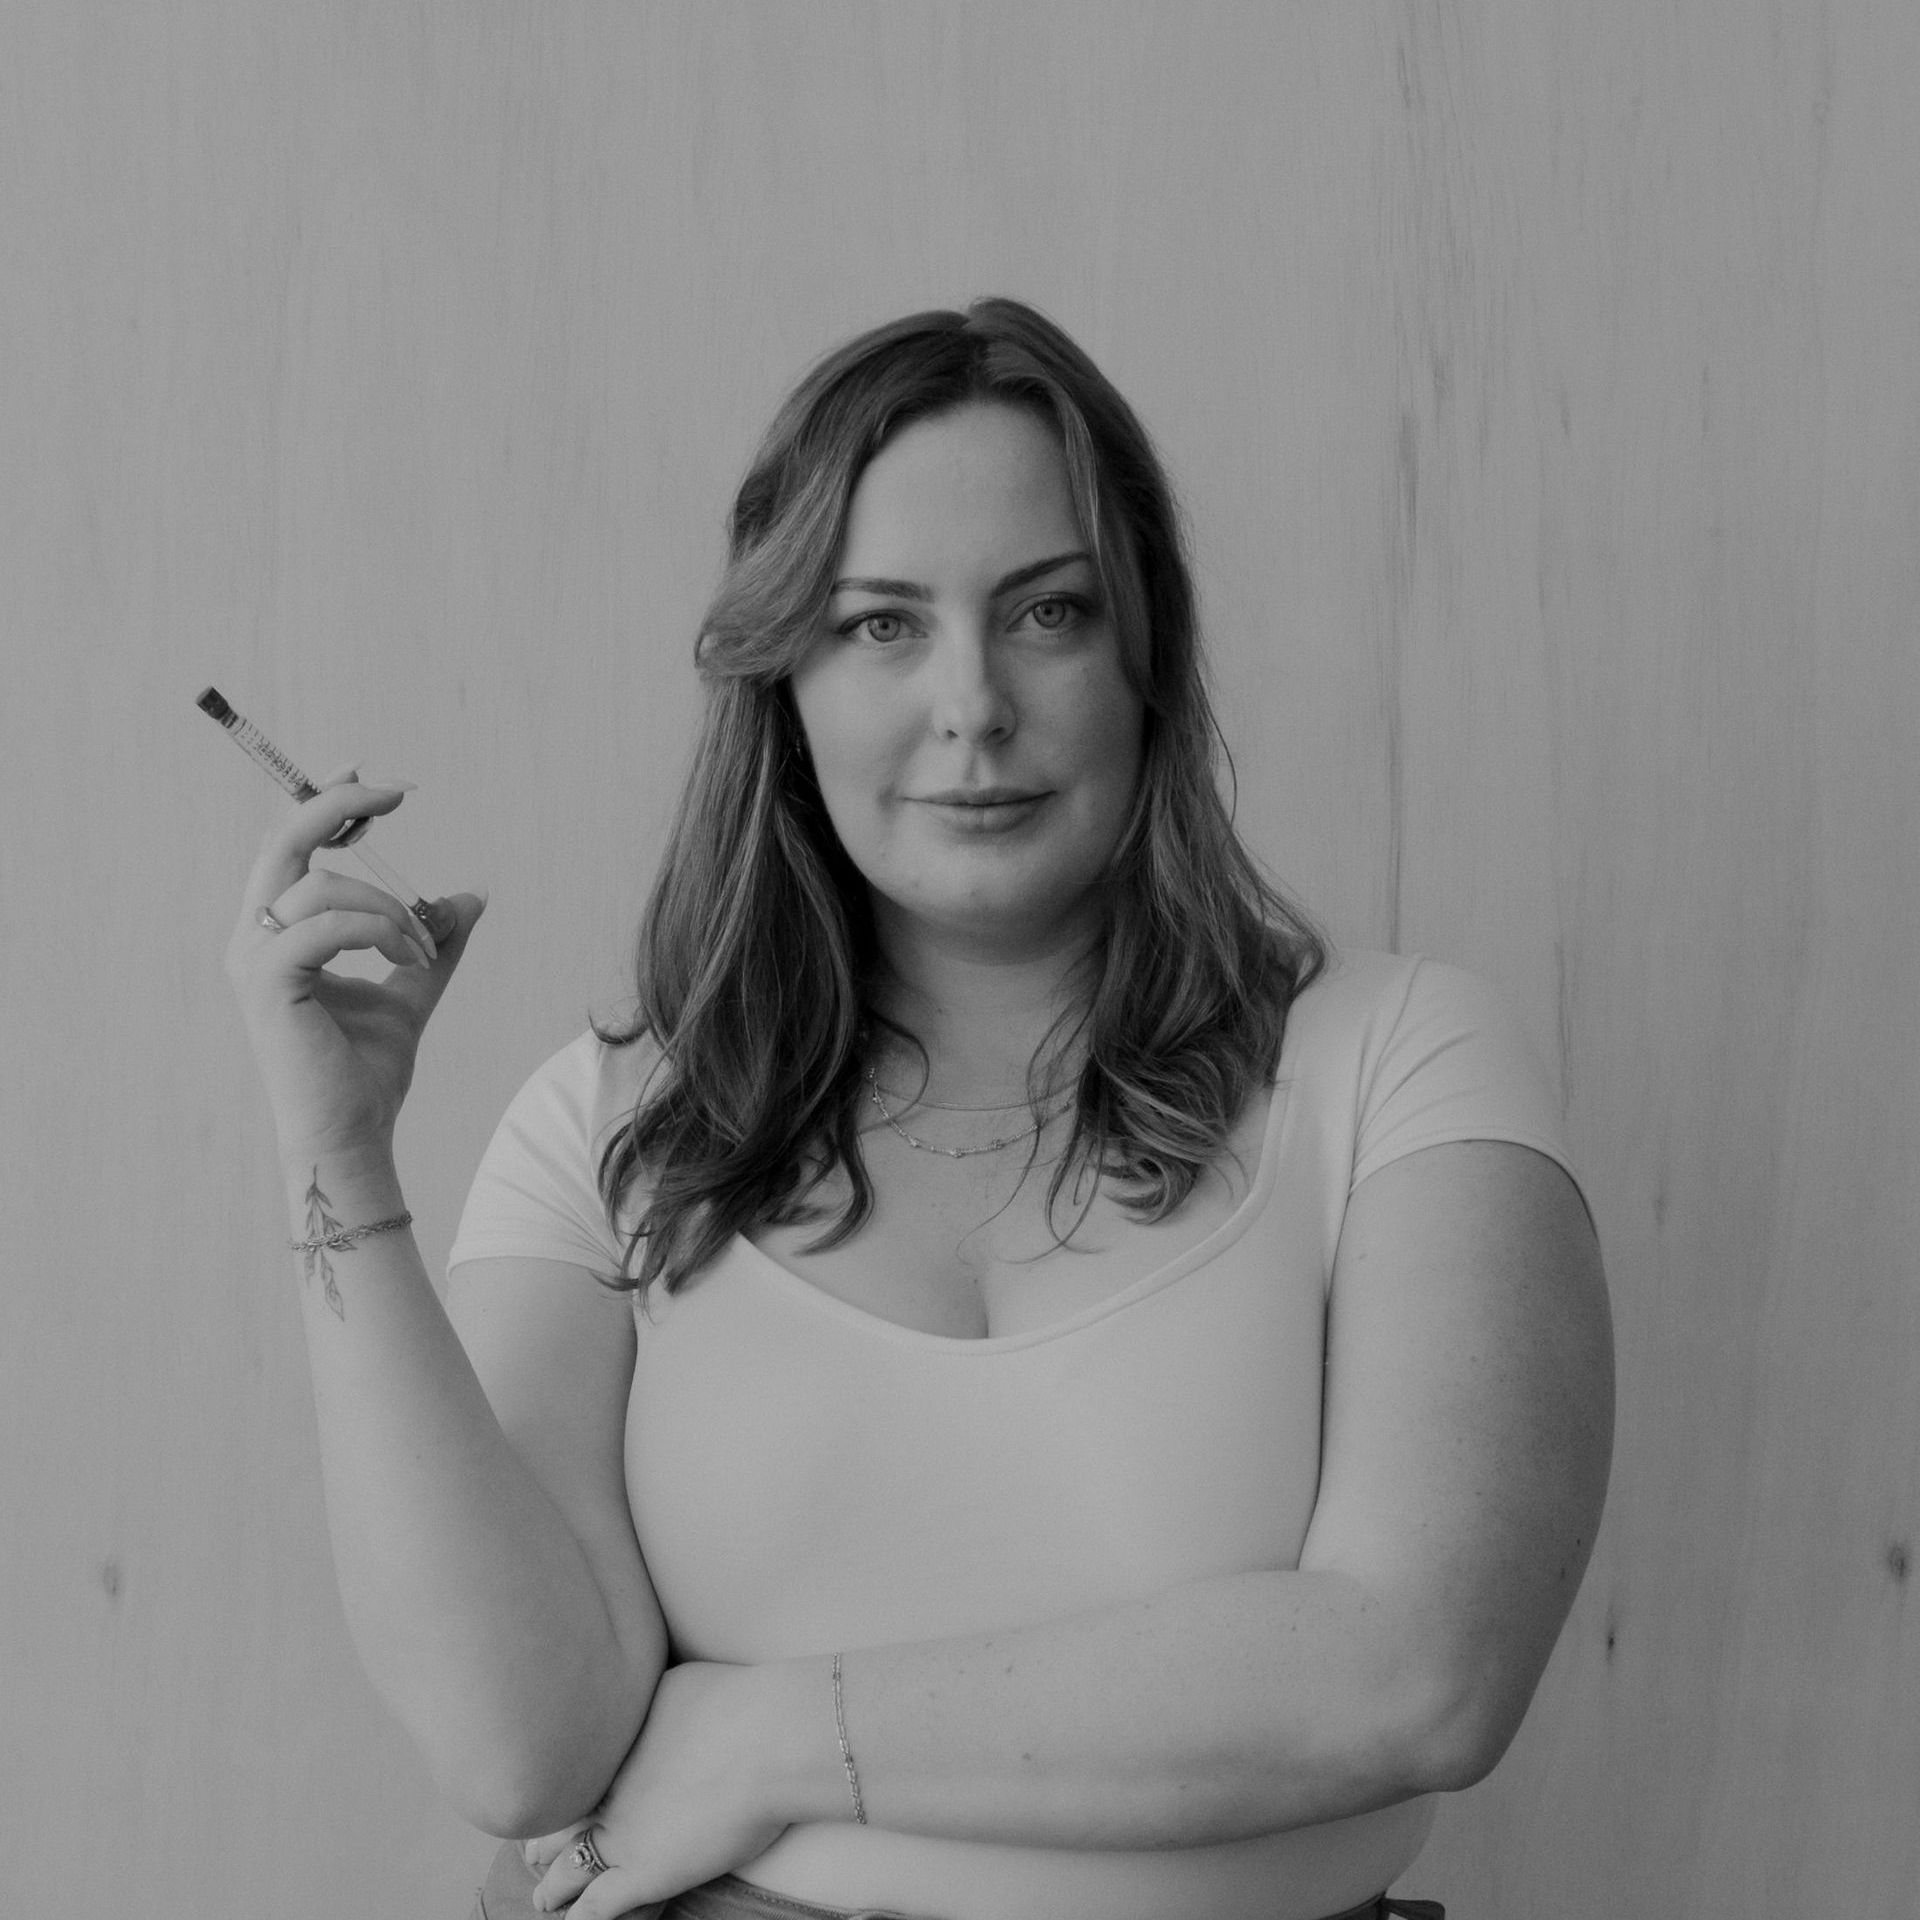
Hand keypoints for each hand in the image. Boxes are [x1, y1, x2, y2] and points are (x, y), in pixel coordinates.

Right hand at [224, 766, 485, 1163]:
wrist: (354, 1132)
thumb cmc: (368, 1070)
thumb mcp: (412, 990)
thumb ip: (433, 942)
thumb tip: (471, 898)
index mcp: (277, 933)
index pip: (289, 847)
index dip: (324, 802)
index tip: (370, 775)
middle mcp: (254, 939)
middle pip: (284, 842)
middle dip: (339, 806)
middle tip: (397, 792)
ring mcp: (254, 959)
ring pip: (322, 888)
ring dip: (388, 909)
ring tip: (421, 950)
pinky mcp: (268, 982)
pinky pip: (327, 924)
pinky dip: (379, 931)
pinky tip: (408, 958)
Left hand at [523, 1662, 790, 1918]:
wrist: (767, 1739)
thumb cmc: (739, 1701)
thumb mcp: (680, 1680)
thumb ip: (654, 1701)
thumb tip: (653, 1706)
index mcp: (613, 1742)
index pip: (572, 1774)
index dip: (558, 1791)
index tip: (552, 1798)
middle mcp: (607, 1788)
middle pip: (560, 1820)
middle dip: (543, 1841)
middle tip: (531, 1854)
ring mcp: (622, 1833)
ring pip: (570, 1867)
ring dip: (553, 1887)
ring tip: (543, 1899)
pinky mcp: (644, 1873)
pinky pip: (598, 1905)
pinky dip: (582, 1918)